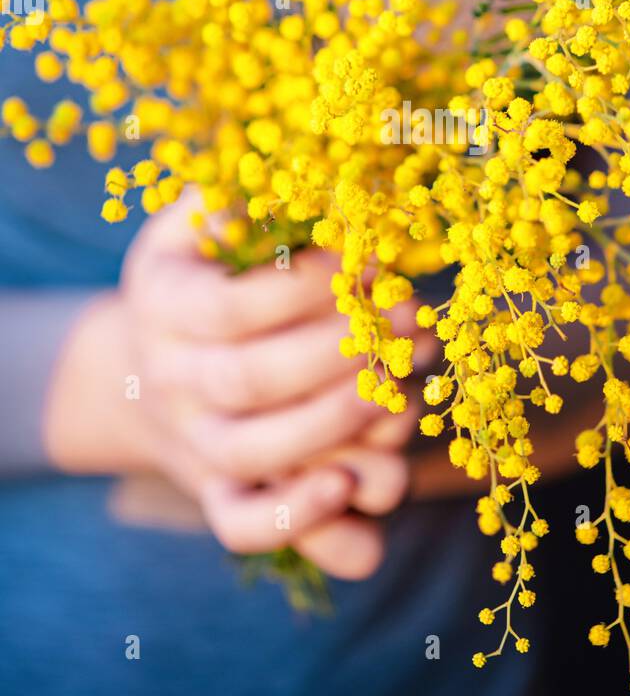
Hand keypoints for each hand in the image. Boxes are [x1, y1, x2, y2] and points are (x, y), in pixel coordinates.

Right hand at [44, 196, 433, 578]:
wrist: (153, 370)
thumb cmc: (205, 275)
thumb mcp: (200, 223)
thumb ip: (237, 196)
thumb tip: (299, 169)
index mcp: (163, 303)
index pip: (233, 306)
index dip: (309, 289)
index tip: (371, 263)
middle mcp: (171, 380)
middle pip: (250, 382)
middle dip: (343, 353)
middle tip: (411, 325)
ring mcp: (193, 443)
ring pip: (256, 454)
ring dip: (339, 429)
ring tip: (402, 397)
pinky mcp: (218, 495)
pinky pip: (244, 526)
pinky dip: (299, 522)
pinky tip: (356, 493)